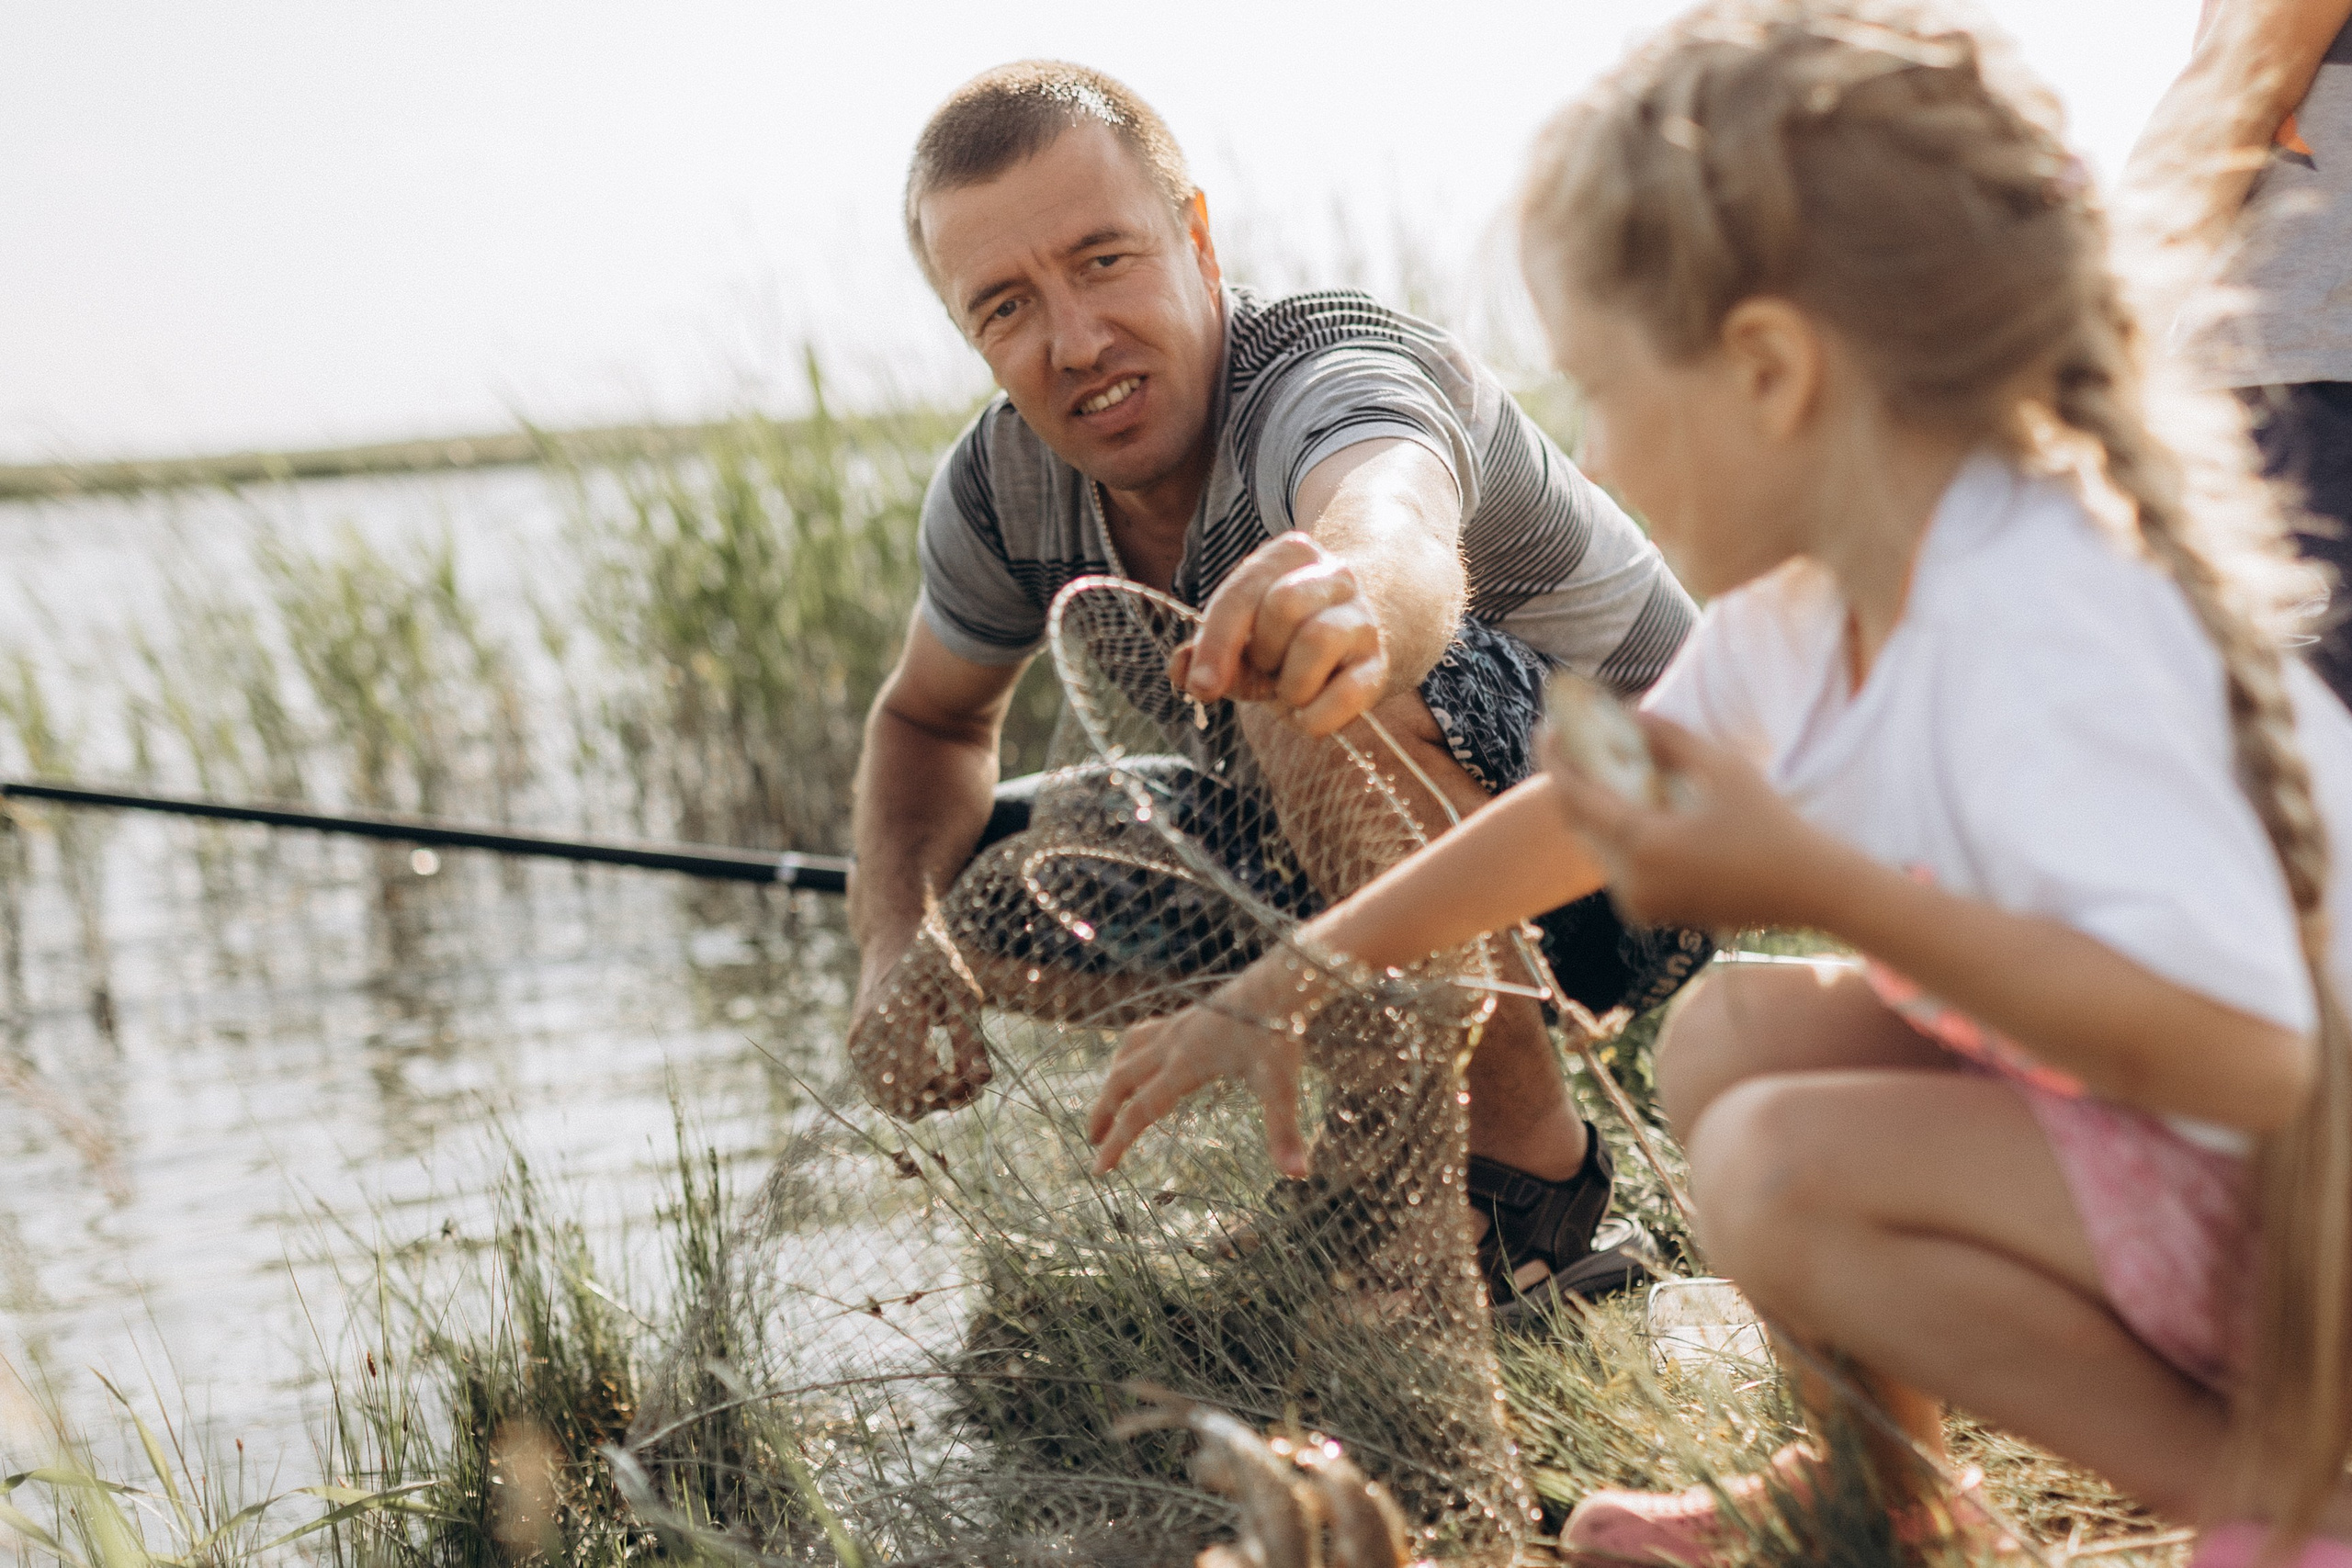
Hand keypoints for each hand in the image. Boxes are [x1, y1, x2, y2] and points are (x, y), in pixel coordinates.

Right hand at [846, 940, 993, 1120]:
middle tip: (966, 1086)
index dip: (954, 1090)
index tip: (977, 1083)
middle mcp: (872, 1031)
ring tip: (948, 1079)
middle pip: (904, 1098)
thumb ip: (972, 1042)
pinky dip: (902, 1091)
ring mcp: (859, 1041)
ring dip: (920, 1100)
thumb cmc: (936, 964)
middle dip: (939, 1100)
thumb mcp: (964, 996)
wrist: (892, 939)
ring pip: (887, 1100)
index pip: (926, 1078)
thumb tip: (985, 1080)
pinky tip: (928, 1071)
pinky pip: (876, 1087)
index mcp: (902, 1014)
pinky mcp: (855, 1046)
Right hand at [1087, 983, 1309, 1179]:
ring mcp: (1178, 1026)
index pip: (1140, 1110)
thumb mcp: (1282, 1087)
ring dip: (1112, 1079)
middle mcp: (1172, 1044)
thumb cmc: (1281, 1033)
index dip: (1117, 1142)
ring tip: (1107, 1101)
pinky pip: (1144, 1033)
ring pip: (1128, 1052)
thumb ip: (1283, 1133)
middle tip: (1091, 1140)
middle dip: (1103, 1113)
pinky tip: (1139, 1057)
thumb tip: (1297, 1174)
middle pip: (1122, 1080)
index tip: (1098, 1168)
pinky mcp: (1189, 1015)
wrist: (1284, 982)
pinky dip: (1130, 1050)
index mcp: (1185, 1065)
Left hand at [1167, 532, 1385, 736]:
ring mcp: (1362, 617)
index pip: (1244, 593)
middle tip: (1264, 671)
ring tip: (1287, 690)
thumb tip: (1183, 670)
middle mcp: (1334, 575)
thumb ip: (1206, 652)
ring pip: (1318, 639)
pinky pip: (1348, 692)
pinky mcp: (1379, 662)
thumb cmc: (1281, 640)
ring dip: (1289, 683)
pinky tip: (1305, 716)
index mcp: (1289, 555)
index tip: (1202, 686)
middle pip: (1283, 606)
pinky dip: (1315, 716)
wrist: (1348, 645)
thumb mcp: (1239, 639)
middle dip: (1261, 653)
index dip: (1217, 643)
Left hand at [1546, 713, 1846, 931]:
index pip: (1577, 797)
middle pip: (1581, 822)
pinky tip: (1628, 801)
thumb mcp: (1721, 768)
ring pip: (1597, 844)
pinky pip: (1617, 865)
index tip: (1547, 726)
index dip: (1557, 758)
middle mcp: (1630, 882)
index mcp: (1644, 847)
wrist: (1806, 889)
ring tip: (1601, 763)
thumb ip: (1668, 737)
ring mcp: (1638, 903)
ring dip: (1596, 805)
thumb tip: (1626, 711)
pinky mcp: (1650, 912)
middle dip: (1574, 778)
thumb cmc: (1769, 824)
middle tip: (1572, 739)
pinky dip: (1617, 832)